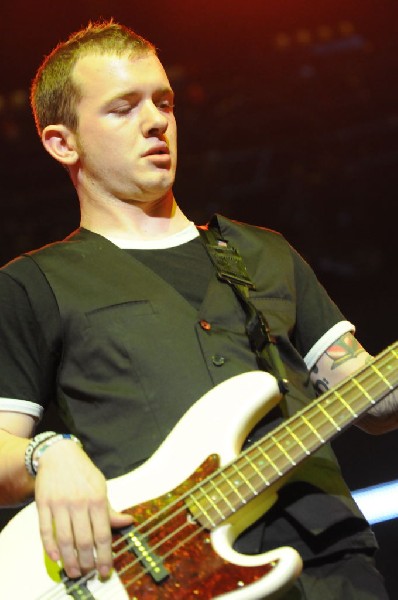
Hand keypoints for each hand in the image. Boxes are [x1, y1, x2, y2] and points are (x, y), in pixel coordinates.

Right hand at [34, 439, 132, 578]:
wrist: (59, 454)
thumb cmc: (83, 472)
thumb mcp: (101, 487)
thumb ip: (111, 509)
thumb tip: (128, 522)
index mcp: (97, 498)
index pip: (103, 534)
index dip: (105, 556)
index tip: (105, 570)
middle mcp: (79, 502)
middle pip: (83, 540)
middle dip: (87, 562)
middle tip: (88, 572)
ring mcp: (60, 503)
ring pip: (64, 539)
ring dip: (69, 560)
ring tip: (73, 571)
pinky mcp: (44, 504)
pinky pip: (45, 530)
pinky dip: (50, 547)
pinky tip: (56, 558)